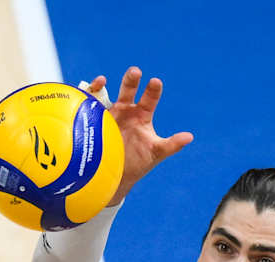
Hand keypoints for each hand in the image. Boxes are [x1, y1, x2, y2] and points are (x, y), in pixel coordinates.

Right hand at [86, 67, 192, 202]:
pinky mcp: (93, 121)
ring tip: (101, 81)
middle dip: (131, 80)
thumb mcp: (155, 153)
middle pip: (129, 90)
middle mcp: (126, 111)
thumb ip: (171, 145)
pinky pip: (89, 105)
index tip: (155, 82)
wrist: (115, 176)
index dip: (152, 90)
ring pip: (106, 94)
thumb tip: (190, 137)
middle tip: (135, 72)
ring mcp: (109, 115)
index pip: (150, 99)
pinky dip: (86, 97)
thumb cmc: (138, 163)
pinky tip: (84, 96)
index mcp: (142, 116)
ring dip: (102, 85)